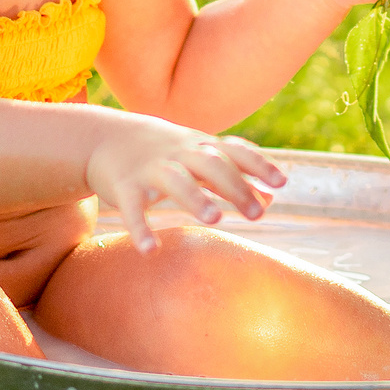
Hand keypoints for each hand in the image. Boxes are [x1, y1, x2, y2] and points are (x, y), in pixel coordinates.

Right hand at [85, 113, 286, 252]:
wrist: (107, 139)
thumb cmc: (168, 153)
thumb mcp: (201, 158)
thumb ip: (237, 175)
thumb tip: (273, 198)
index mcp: (201, 146)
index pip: (235, 151)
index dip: (259, 165)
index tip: (282, 182)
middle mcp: (179, 155)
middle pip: (210, 165)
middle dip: (235, 187)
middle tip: (258, 214)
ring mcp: (150, 170)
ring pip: (175, 181)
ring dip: (195, 198)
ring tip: (215, 220)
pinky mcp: (124, 188)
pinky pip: (132, 209)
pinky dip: (140, 229)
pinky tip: (150, 250)